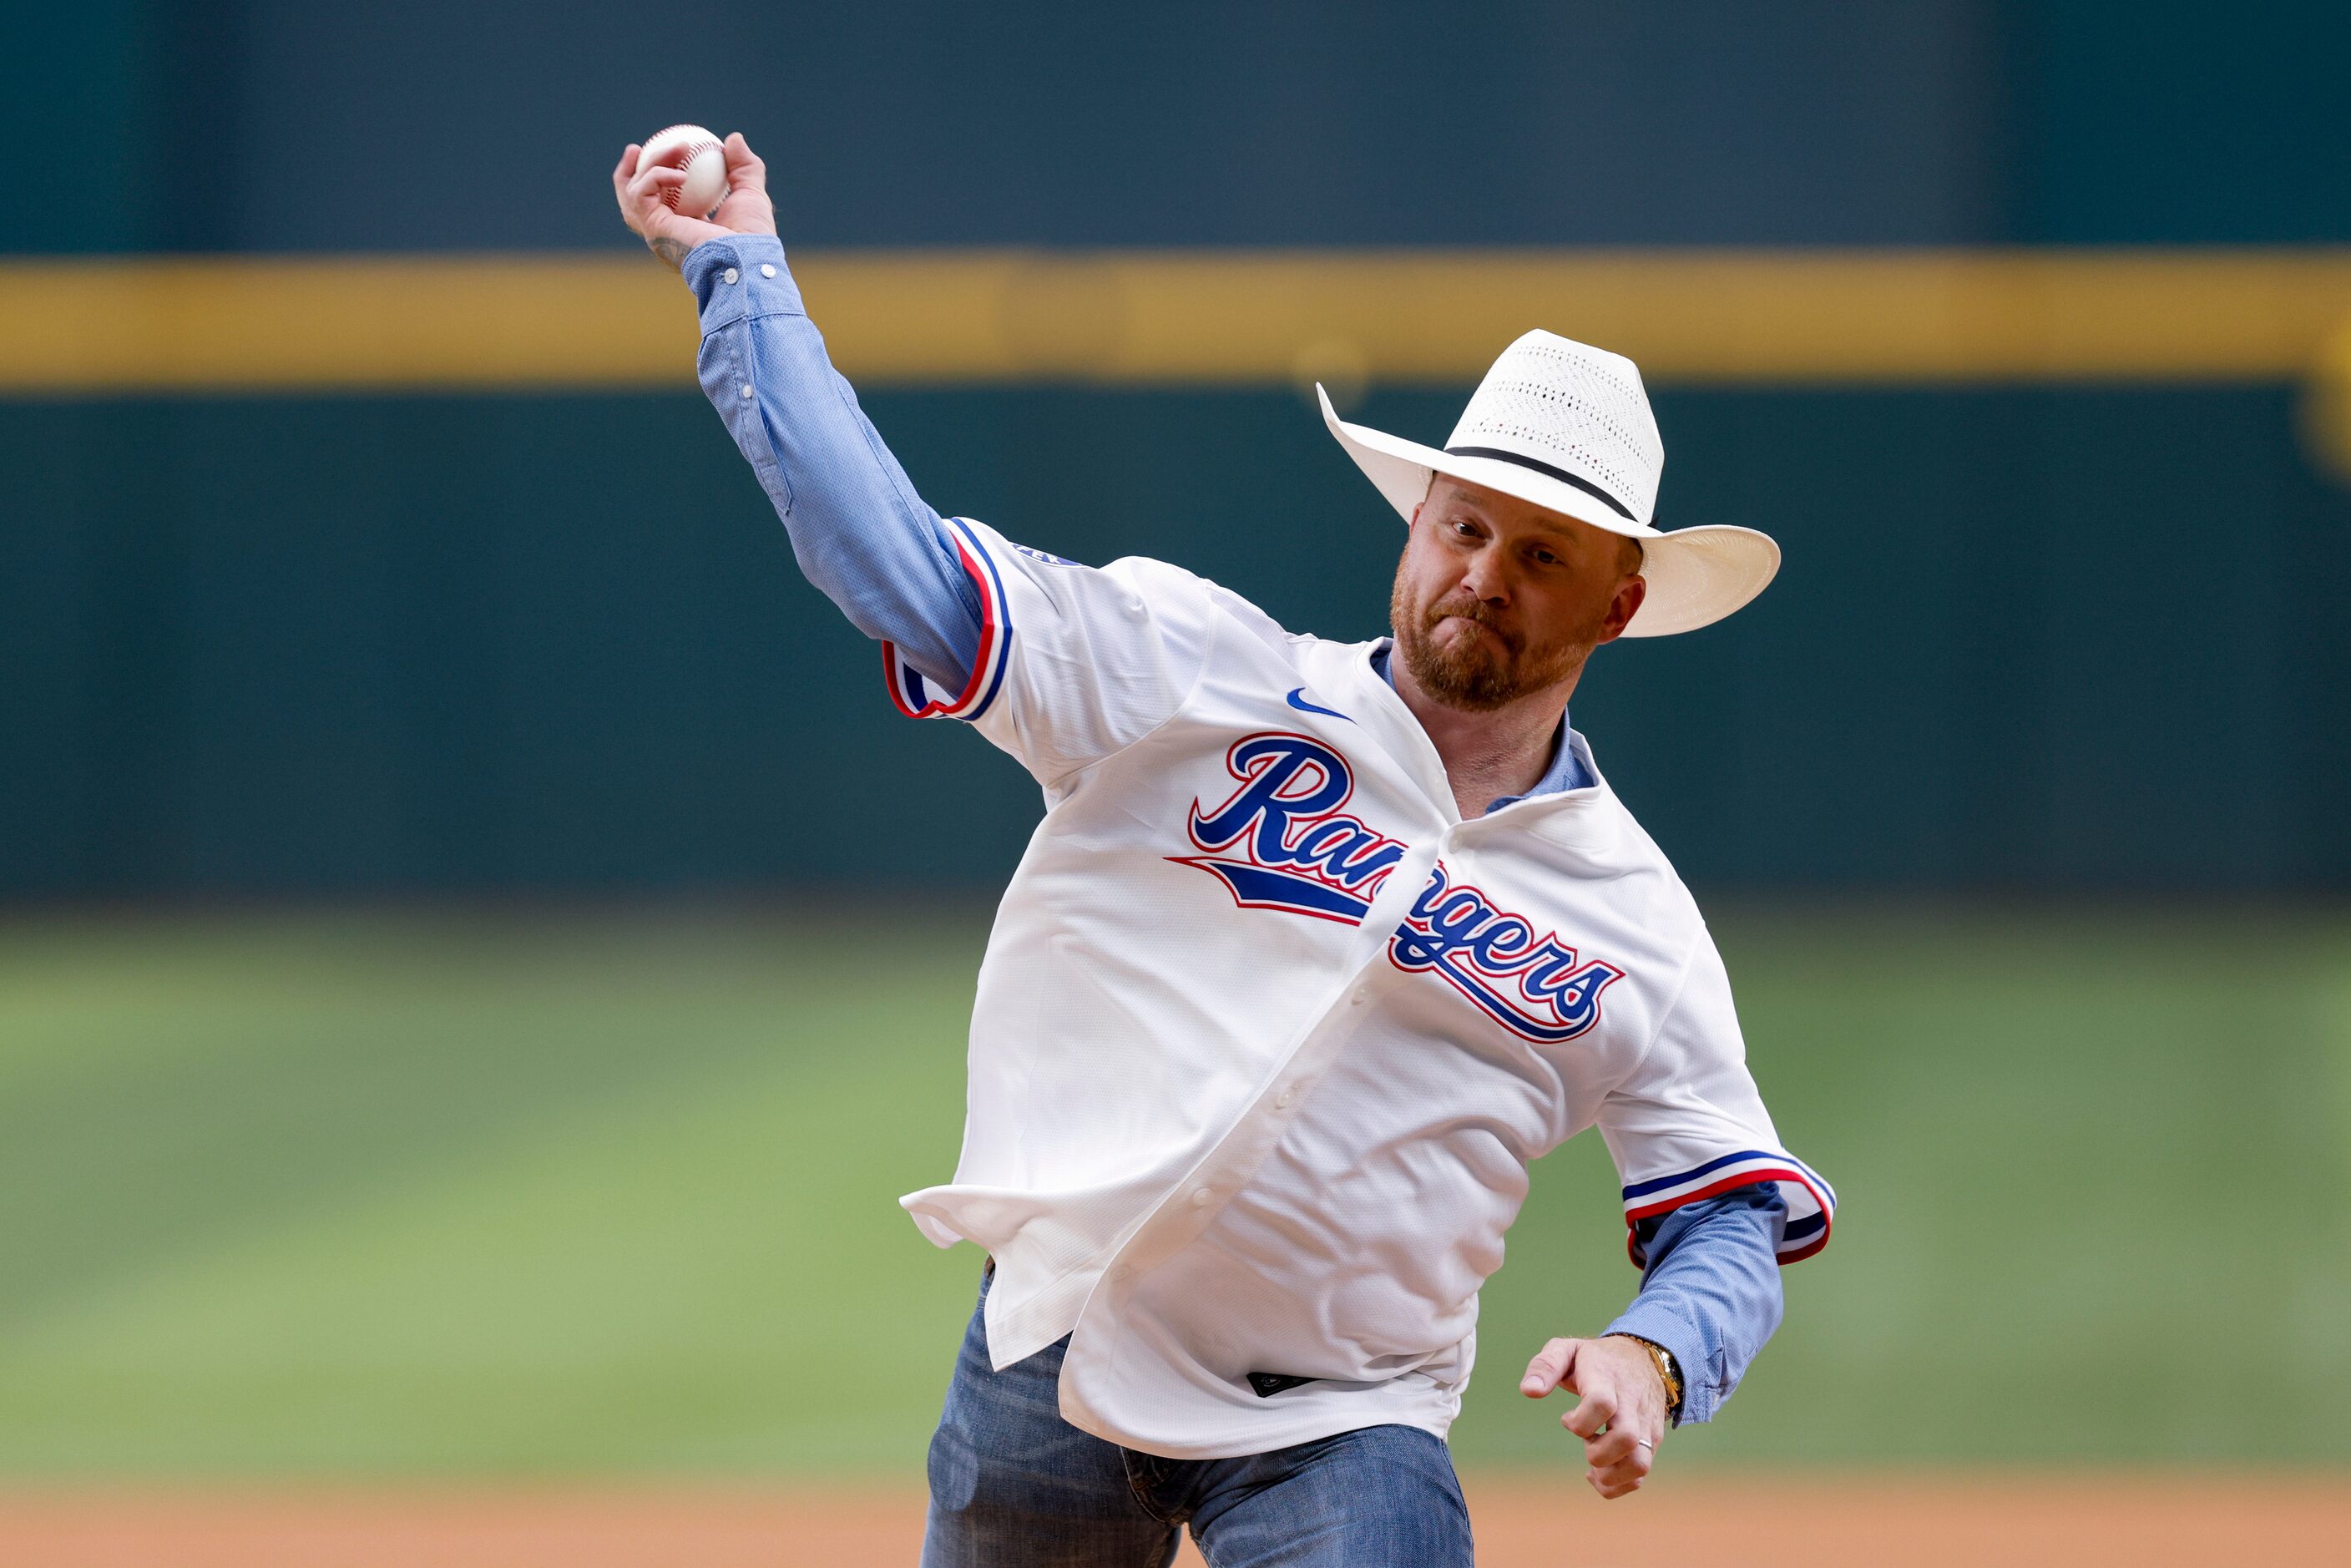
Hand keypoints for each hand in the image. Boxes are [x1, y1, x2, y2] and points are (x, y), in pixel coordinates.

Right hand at [611, 132, 777, 271]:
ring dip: (649, 164)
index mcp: (686, 228)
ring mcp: (657, 232)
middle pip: (635, 200)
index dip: (657, 176)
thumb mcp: (751, 192)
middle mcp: (667, 233)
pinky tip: (681, 173)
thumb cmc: (752, 234)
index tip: (667, 152)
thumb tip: (734, 138)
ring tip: (675, 148)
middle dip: (631, 172)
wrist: (746, 257)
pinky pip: (641, 193)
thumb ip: (744, 166)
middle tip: (638, 148)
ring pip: (633, 192)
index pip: (663, 202)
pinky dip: (657, 176)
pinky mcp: (653, 228)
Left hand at [1519, 1335, 1667, 1499]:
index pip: (1602, 1403)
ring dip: (1609, 1475)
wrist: (1643, 1356)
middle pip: (1625, 1439)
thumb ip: (1544, 1366)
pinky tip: (1601, 1472)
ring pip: (1640, 1464)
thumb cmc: (1595, 1358)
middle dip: (1596, 1453)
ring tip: (1593, 1461)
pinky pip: (1641, 1473)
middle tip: (1586, 1440)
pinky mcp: (1652, 1439)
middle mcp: (1631, 1403)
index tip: (1566, 1419)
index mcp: (1607, 1378)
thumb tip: (1528, 1391)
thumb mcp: (1566, 1350)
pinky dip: (1618, 1483)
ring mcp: (1645, 1423)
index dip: (1579, 1422)